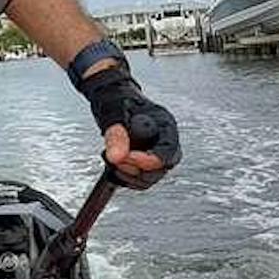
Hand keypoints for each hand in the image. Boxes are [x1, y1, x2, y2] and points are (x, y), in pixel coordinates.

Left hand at [82, 67, 180, 191]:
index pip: (168, 152)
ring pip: (148, 178)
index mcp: (165, 125)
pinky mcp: (142, 162)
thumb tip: (116, 157)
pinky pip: (138, 180)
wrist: (110, 98)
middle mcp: (164, 141)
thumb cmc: (116, 100)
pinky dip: (123, 176)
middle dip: (136, 168)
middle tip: (115, 158)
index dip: (149, 160)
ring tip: (111, 157)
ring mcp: (154, 152)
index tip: (127, 158)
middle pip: (161, 169)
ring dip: (127, 174)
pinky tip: (112, 162)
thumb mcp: (114, 113)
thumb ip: (116, 135)